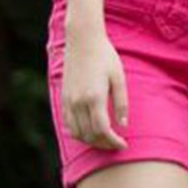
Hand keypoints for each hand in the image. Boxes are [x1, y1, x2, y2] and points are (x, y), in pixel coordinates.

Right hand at [60, 24, 128, 149]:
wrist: (83, 41)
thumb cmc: (106, 58)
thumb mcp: (119, 78)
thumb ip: (121, 103)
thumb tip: (123, 125)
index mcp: (94, 97)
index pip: (102, 130)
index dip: (113, 142)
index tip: (124, 145)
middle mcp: (78, 101)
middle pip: (88, 135)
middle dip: (104, 144)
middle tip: (117, 145)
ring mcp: (68, 100)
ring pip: (76, 132)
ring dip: (90, 141)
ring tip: (105, 141)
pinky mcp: (63, 97)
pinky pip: (68, 123)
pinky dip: (78, 132)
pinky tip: (90, 132)